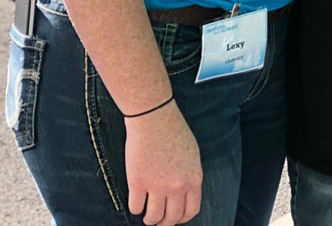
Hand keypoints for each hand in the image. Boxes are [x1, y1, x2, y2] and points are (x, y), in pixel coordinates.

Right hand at [124, 101, 202, 225]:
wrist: (155, 118)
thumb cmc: (174, 132)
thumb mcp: (192, 155)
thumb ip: (189, 177)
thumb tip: (182, 196)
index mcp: (193, 178)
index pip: (191, 211)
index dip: (181, 219)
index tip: (174, 218)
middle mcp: (177, 186)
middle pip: (171, 219)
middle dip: (164, 223)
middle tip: (158, 221)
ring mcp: (157, 185)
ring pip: (153, 218)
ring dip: (149, 219)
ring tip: (147, 215)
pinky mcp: (138, 183)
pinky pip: (135, 208)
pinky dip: (135, 208)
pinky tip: (137, 201)